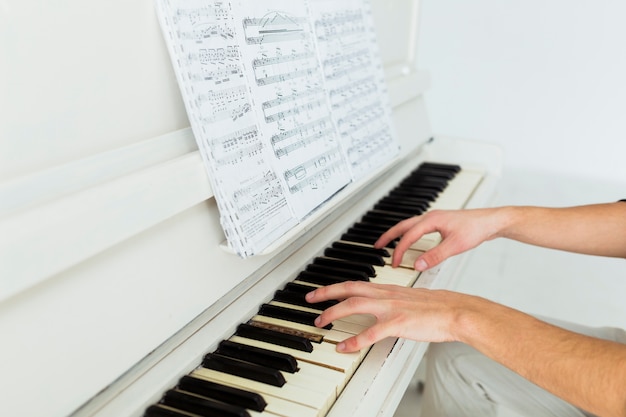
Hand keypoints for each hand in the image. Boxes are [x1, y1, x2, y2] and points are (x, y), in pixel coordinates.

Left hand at [306, 281, 482, 352]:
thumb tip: (380, 308)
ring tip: (321, 322)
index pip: (355, 283)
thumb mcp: (409, 299)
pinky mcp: (397, 323)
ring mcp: (390, 308)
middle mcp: (386, 295)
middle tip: (309, 299)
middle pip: (348, 289)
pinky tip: (344, 347)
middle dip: (326, 293)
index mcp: (388, 289)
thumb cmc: (437, 307)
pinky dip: (354, 341)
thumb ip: (392, 301)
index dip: (335, 287)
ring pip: (354, 306)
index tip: (321, 291)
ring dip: (334, 313)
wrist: (455, 311)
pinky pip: (370, 333)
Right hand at [374, 208, 503, 270]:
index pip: (408, 236)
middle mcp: (431, 217)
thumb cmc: (476, 229)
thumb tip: (417, 265)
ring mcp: (435, 219)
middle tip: (377, 246)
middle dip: (389, 236)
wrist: (492, 221)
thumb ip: (435, 256)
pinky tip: (412, 242)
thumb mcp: (454, 246)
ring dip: (398, 234)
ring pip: (410, 226)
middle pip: (403, 226)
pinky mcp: (441, 223)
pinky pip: (418, 227)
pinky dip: (409, 234)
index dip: (399, 251)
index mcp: (431, 220)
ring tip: (389, 244)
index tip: (393, 263)